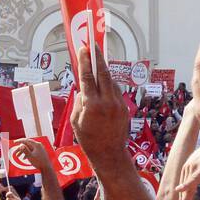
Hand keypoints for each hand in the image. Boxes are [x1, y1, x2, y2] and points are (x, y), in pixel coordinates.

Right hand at [11, 137, 52, 174]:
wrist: (46, 168)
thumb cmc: (39, 162)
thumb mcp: (30, 156)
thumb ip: (25, 150)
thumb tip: (21, 145)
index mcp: (36, 145)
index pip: (26, 140)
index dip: (19, 141)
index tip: (14, 142)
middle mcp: (38, 145)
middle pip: (27, 145)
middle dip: (20, 149)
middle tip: (14, 152)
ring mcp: (39, 149)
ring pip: (29, 148)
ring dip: (23, 152)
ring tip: (17, 156)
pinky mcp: (40, 152)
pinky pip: (32, 151)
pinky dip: (27, 154)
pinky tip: (24, 158)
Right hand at [70, 43, 130, 169]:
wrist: (109, 153)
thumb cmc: (88, 139)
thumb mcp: (75, 120)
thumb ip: (78, 101)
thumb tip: (83, 88)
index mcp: (92, 105)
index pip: (87, 77)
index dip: (85, 61)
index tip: (83, 48)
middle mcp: (107, 101)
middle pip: (103, 72)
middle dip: (98, 57)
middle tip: (93, 45)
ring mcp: (118, 104)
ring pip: (110, 81)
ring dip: (103, 73)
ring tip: (96, 66)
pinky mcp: (124, 107)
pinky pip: (115, 91)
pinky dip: (109, 86)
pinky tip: (103, 86)